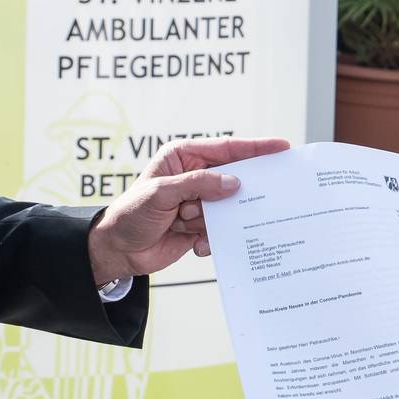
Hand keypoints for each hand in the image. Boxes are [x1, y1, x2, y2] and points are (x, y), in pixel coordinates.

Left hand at [86, 137, 290, 279]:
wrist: (117, 250)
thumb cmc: (130, 214)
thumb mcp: (161, 194)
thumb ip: (198, 185)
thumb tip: (233, 183)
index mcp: (183, 157)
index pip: (226, 149)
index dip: (255, 148)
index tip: (281, 147)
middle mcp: (194, 176)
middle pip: (232, 178)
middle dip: (236, 192)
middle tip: (259, 197)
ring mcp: (199, 202)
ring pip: (228, 208)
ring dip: (210, 220)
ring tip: (185, 224)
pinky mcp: (201, 225)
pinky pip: (220, 229)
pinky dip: (210, 238)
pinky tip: (193, 243)